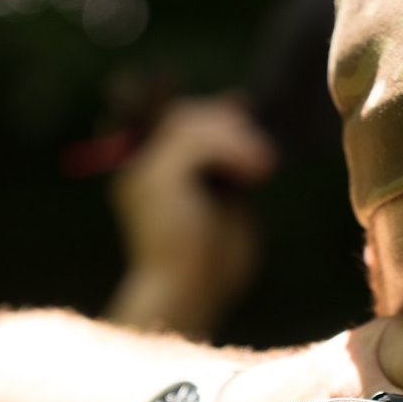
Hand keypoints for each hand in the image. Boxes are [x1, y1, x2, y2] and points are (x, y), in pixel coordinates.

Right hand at [106, 96, 275, 336]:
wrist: (190, 296)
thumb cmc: (212, 262)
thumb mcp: (228, 198)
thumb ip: (230, 158)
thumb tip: (240, 105)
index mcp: (149, 176)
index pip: (174, 120)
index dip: (211, 112)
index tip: (245, 112)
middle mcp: (138, 169)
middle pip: (182, 116)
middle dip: (228, 124)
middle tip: (264, 156)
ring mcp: (142, 171)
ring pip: (191, 124)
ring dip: (236, 138)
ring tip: (265, 166)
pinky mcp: (155, 178)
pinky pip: (197, 143)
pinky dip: (233, 151)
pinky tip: (257, 173)